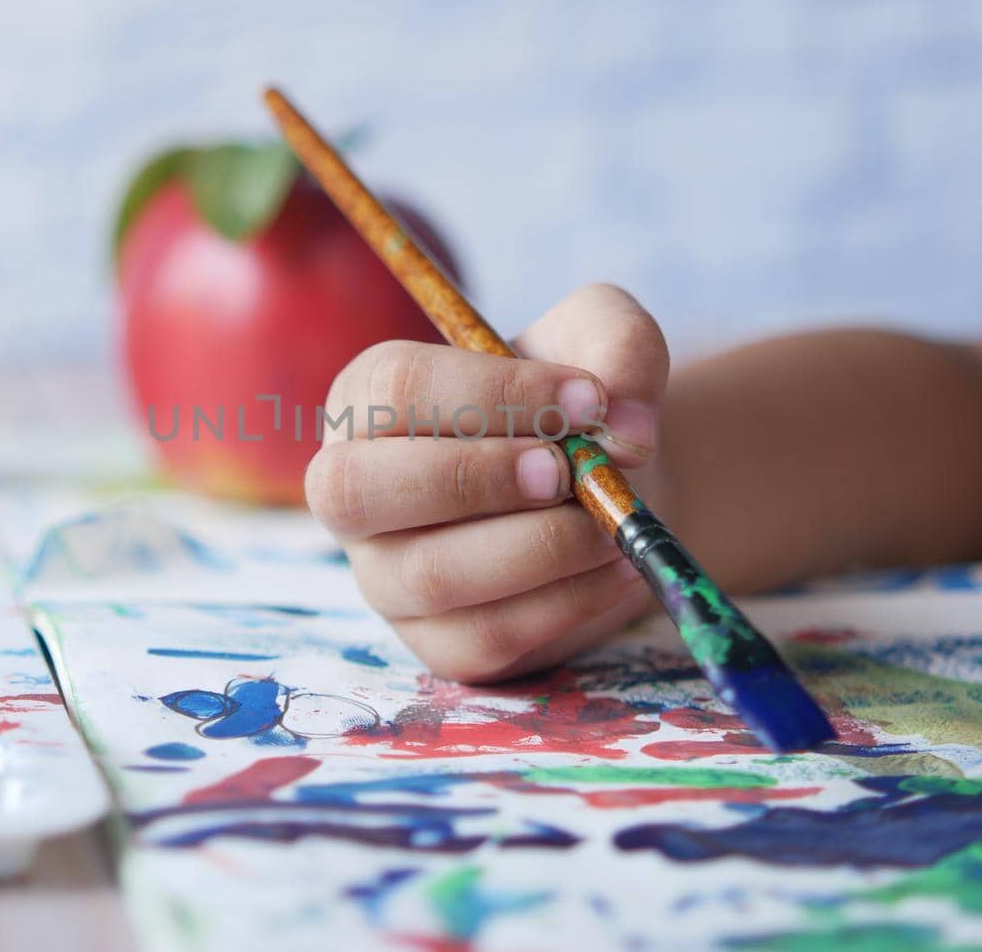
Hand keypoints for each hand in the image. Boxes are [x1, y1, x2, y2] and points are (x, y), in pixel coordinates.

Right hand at [305, 283, 671, 682]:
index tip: (589, 400)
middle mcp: (353, 491)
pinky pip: (487, 635)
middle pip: (359, 490)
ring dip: (541, 548)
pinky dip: (569, 603)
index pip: (395, 389)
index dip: (493, 391)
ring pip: (432, 575)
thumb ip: (622, 350)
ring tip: (614, 524)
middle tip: (566, 472)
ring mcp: (386, 577)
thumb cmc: (572, 403)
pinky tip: (619, 567)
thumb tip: (628, 432)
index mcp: (367, 399)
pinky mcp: (437, 643)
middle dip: (475, 478)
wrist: (603, 486)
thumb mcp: (601, 338)